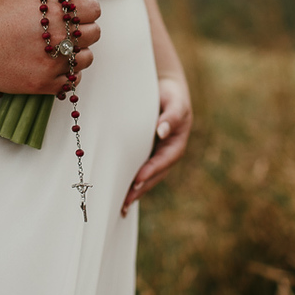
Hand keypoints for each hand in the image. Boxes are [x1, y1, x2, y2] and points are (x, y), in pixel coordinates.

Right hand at [0, 0, 101, 95]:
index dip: (87, 9)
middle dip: (84, 29)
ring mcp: (52, 64)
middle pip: (94, 33)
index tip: (80, 12)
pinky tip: (56, 66)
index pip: (94, 10)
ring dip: (78, 52)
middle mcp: (58, 39)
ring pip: (86, 58)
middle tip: (70, 29)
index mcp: (56, 13)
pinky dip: (68, 74)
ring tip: (61, 49)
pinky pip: (72, 82)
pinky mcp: (43, 84)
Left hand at [121, 75, 191, 215]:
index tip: (137, 180)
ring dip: (135, 190)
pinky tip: (118, 191)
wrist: (166, 89)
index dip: (151, 171)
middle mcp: (167, 153)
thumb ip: (171, 116)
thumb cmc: (172, 95)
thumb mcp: (176, 102)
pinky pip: (138, 168)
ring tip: (121, 205)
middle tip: (125, 202)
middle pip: (155, 175)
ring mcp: (156, 154)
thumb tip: (162, 131)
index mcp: (176, 143)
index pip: (164, 160)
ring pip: (146, 176)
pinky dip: (130, 180)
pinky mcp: (146, 153)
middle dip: (141, 188)